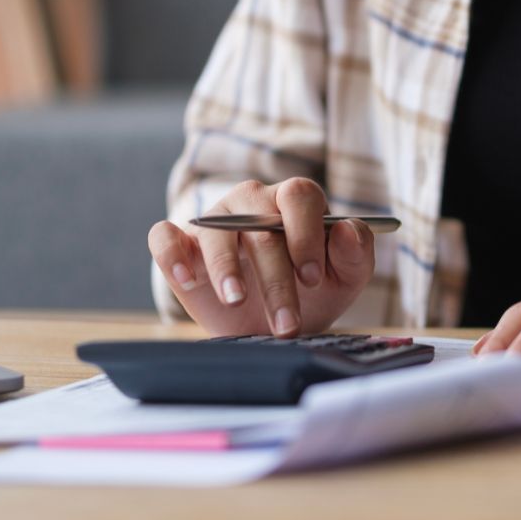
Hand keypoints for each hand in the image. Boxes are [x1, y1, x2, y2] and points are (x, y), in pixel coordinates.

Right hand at [148, 178, 374, 337]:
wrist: (274, 323)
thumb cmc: (313, 291)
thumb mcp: (346, 278)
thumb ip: (356, 253)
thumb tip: (346, 229)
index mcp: (295, 201)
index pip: (299, 196)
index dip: (306, 235)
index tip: (312, 277)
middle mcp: (252, 202)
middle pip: (260, 224)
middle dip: (275, 278)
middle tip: (286, 322)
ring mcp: (214, 220)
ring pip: (215, 229)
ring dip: (227, 268)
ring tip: (237, 300)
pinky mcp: (181, 245)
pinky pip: (164, 237)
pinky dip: (171, 253)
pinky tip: (188, 278)